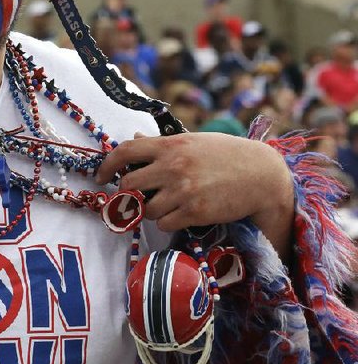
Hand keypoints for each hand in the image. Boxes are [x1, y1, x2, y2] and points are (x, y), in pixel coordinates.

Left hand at [96, 132, 293, 251]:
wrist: (261, 174)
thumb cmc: (227, 155)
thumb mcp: (194, 142)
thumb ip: (163, 145)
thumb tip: (135, 139)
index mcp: (171, 145)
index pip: (125, 151)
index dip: (107, 165)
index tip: (101, 176)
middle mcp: (173, 167)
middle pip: (129, 185)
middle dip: (130, 194)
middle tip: (138, 196)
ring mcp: (183, 191)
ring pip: (146, 209)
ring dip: (152, 210)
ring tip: (169, 204)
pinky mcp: (194, 212)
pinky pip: (164, 224)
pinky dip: (168, 222)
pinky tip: (182, 214)